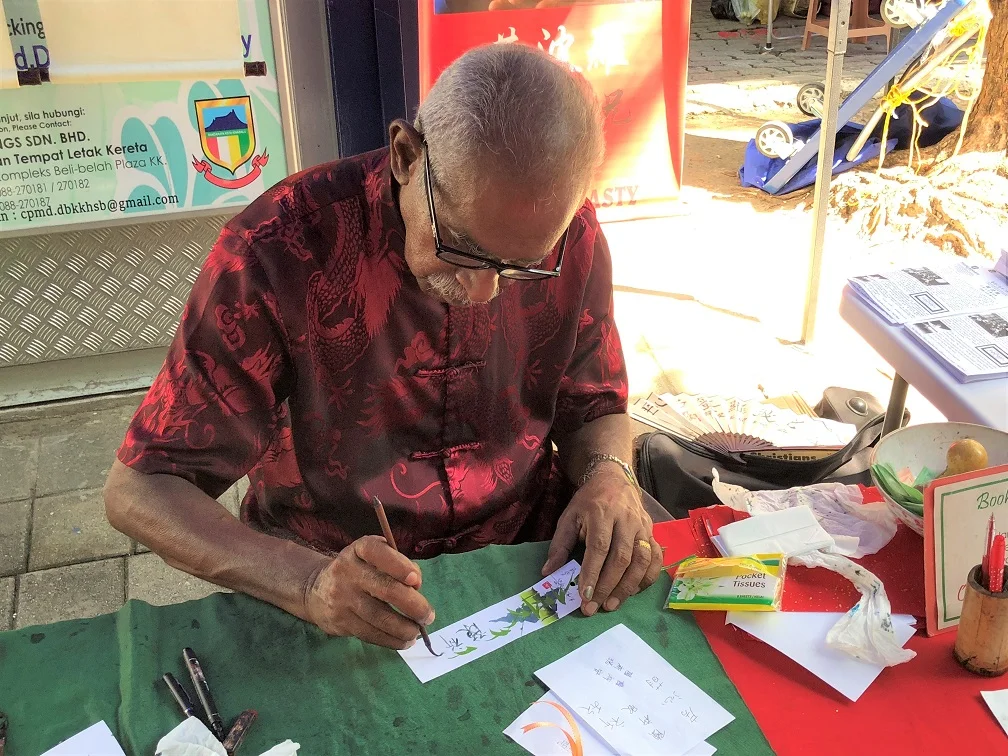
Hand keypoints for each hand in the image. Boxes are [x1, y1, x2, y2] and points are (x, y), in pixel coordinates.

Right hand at [305, 535, 434, 648]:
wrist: (317, 590)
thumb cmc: (360, 570)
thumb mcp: (375, 557)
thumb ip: (398, 564)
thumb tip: (417, 587)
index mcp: (360, 549)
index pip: (379, 553)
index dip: (400, 566)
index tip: (417, 581)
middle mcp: (348, 571)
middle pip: (384, 589)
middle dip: (413, 605)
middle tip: (428, 616)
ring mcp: (342, 597)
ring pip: (379, 617)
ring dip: (404, 628)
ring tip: (417, 632)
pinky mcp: (340, 621)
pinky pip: (370, 634)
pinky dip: (391, 640)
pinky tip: (404, 641)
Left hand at [543, 466, 662, 615]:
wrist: (613, 478)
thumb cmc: (588, 501)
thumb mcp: (569, 516)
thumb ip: (559, 545)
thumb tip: (548, 572)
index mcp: (601, 513)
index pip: (599, 547)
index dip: (592, 573)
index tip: (584, 595)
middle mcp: (625, 520)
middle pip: (621, 558)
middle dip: (607, 586)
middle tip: (595, 607)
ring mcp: (642, 526)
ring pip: (641, 560)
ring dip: (628, 586)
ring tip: (612, 604)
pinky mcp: (653, 532)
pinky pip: (655, 558)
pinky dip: (648, 577)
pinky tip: (634, 591)